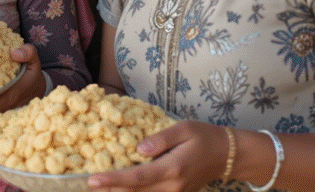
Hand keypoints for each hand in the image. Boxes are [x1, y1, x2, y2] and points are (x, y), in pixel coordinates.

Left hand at [86, 120, 228, 191]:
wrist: (226, 155)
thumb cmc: (203, 137)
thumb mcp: (182, 129)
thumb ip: (160, 139)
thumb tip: (138, 148)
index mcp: (172, 168)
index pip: (136, 178)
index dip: (113, 180)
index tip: (92, 180)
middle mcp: (172, 186)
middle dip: (110, 190)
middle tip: (87, 185)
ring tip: (100, 188)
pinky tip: (121, 189)